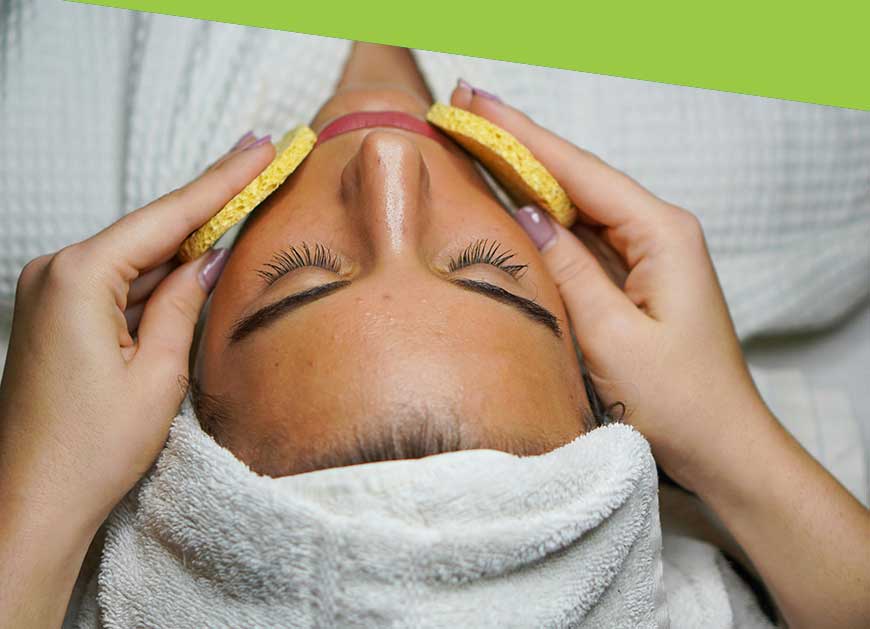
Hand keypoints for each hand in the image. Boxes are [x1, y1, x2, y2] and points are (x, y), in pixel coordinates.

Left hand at [0, 132, 274, 530]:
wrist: (31, 503)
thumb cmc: (91, 449)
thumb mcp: (159, 374)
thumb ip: (183, 303)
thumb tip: (207, 257)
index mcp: (79, 278)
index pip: (168, 217)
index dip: (223, 181)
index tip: (260, 146)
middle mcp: (55, 272)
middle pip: (150, 229)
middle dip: (209, 203)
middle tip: (260, 162)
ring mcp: (50, 293)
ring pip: (135, 257)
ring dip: (186, 242)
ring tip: (241, 210)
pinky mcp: (55, 315)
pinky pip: (117, 282)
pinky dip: (157, 276)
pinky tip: (195, 263)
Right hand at [450, 86, 769, 491]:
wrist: (722, 449)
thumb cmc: (677, 401)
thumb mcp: (611, 337)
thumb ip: (568, 270)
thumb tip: (527, 214)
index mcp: (661, 234)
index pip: (579, 172)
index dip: (523, 137)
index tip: (476, 107)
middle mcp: (658, 233)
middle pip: (577, 178)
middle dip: (520, 144)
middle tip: (466, 110)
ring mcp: (647, 256)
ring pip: (578, 206)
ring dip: (529, 177)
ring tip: (479, 143)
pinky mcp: (635, 281)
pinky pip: (583, 239)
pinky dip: (546, 219)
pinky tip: (515, 202)